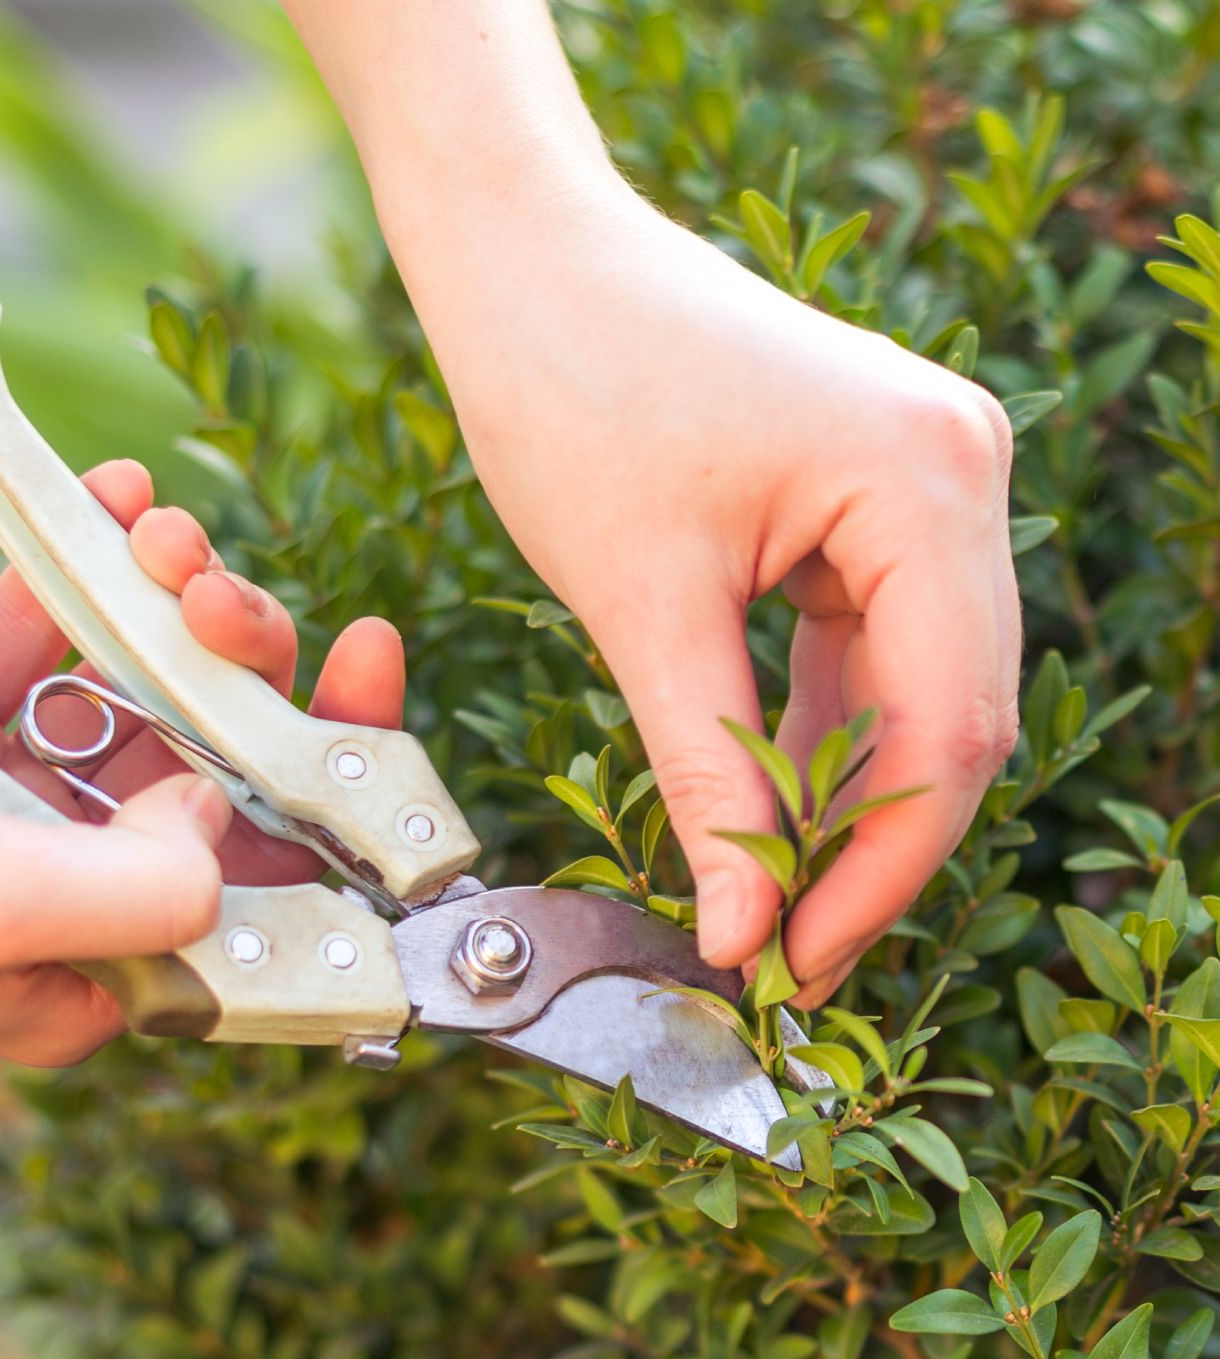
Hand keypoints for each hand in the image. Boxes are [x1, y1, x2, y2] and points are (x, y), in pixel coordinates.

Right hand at [0, 461, 404, 1062]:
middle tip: (241, 602)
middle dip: (247, 680)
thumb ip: (142, 891)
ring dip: (170, 604)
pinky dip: (79, 563)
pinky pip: (42, 630)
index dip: (334, 805)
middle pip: (211, 782)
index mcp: (82, 976)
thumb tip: (217, 822)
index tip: (369, 689)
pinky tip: (110, 493)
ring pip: (140, 691)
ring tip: (162, 530)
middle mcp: (55, 893)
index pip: (257, 903)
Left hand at [401, 182, 1019, 1007]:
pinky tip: (766, 818)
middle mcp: (960, 475)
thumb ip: (709, 780)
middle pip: (952, 722)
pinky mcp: (875, 506)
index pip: (945, 730)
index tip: (796, 971)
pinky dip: (821, 743)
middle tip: (783, 967)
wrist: (525, 260)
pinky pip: (872, 657)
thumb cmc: (569, 391)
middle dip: (866, 853)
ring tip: (766, 913)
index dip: (876, 873)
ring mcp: (927, 486)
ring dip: (843, 809)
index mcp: (928, 482)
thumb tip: (744, 939)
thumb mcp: (641, 607)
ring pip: (916, 701)